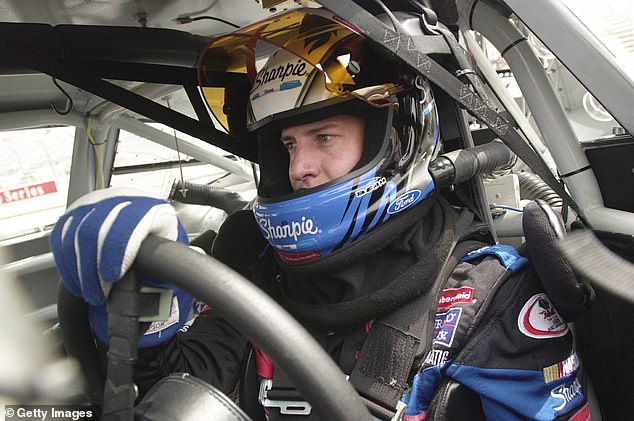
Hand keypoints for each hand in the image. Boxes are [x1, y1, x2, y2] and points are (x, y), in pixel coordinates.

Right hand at [51, 187, 194, 346]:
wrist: (144, 232)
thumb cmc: (161, 245)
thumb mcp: (174, 251)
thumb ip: (180, 262)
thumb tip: (195, 261)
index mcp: (153, 208)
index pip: (131, 222)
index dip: (119, 249)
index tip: (113, 275)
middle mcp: (123, 200)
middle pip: (98, 228)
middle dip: (95, 266)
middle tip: (102, 292)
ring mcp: (97, 205)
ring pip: (77, 233)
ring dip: (81, 269)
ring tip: (93, 292)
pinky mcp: (76, 215)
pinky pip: (63, 237)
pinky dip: (68, 263)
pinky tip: (79, 281)